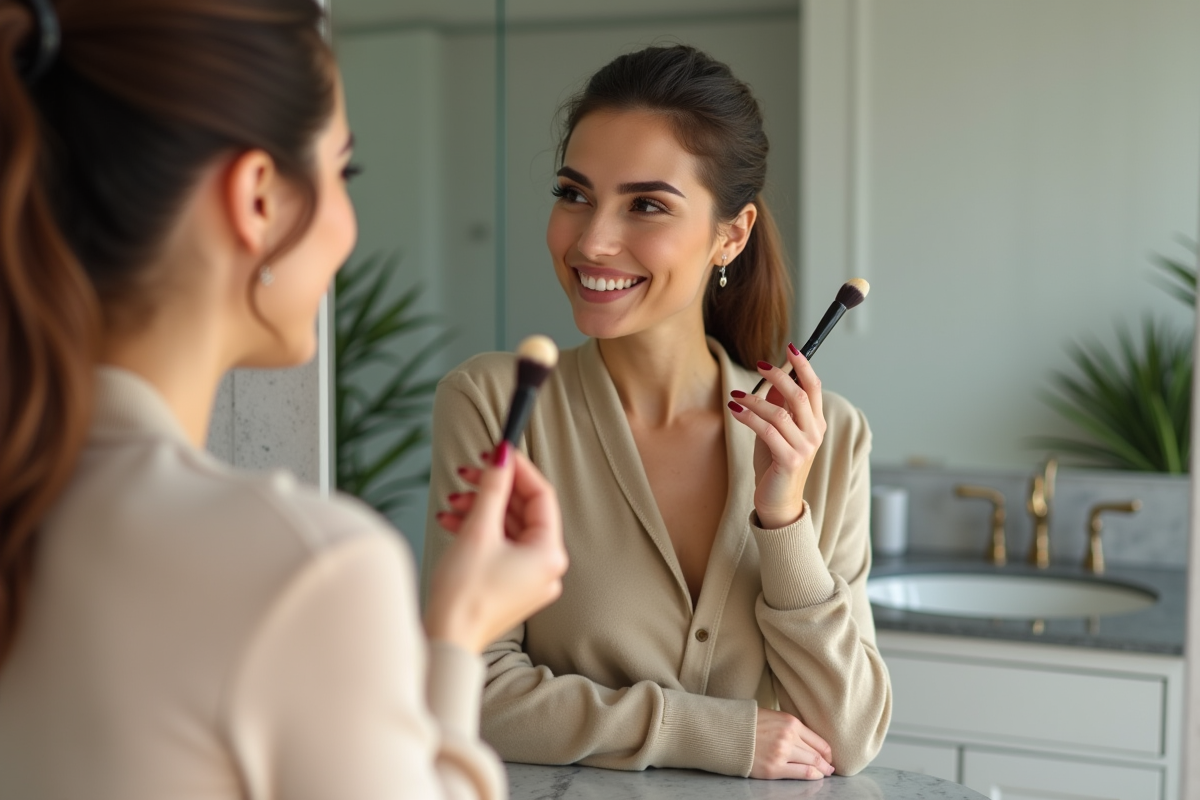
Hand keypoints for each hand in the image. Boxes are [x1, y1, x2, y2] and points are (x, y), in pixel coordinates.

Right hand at [424, 443, 568, 653]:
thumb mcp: (478, 530)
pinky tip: (452, 521)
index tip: (496, 451)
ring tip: (453, 501)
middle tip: (469, 473)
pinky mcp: (510, 585)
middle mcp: (546, 567)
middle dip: (492, 490)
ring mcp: (529, 578)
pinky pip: (499, 546)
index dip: (518, 469)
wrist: (446, 640)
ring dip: (480, 509)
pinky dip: (478, 531)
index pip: (541, 496)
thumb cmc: (464, 594)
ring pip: (508, 527)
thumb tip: (501, 457)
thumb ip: (492, 489)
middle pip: (523, 510)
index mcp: (549, 553)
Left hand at [727, 345, 825, 528]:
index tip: (790, 348)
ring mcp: (804, 448)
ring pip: (779, 412)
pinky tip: (735, 410)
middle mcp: (814, 434)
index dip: (803, 366)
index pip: (814, 387)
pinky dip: (748, 417)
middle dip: (778, 375)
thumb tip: (772, 381)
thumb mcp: (777, 432)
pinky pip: (767, 430)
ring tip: (736, 395)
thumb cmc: (775, 466)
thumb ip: (779, 408)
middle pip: (799, 394)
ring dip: (754, 400)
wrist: (779, 503)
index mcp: (816, 424)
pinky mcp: (789, 460)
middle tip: (759, 365)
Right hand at [749, 708, 834, 779]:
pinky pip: (801, 773)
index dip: (826, 750)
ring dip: (822, 770)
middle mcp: (789, 737)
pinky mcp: (774, 768)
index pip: (817, 739)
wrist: (727, 733)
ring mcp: (782, 753)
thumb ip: (790, 727)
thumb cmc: (748, 724)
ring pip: (812, 764)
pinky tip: (816, 776)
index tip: (828, 755)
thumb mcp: (773, 716)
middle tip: (831, 767)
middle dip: (826, 762)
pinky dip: (812, 776)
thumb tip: (806, 740)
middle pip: (816, 753)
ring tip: (825, 773)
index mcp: (790, 722)